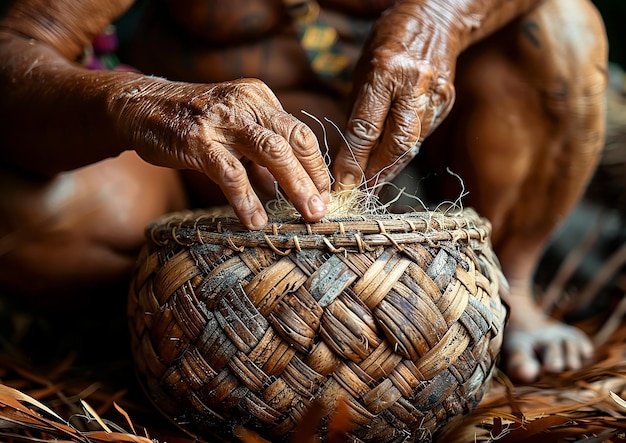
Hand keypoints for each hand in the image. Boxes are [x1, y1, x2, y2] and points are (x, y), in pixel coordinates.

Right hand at [111, 77, 329, 228]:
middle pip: (293, 140)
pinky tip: (255, 220)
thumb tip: (284, 191)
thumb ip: (259, 159)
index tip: (324, 195)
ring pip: (271, 152)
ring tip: (305, 214)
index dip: (316, 167)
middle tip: (322, 210)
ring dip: (294, 186)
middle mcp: (246, 104)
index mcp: (260, 100)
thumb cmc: (193, 122)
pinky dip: (247, 199)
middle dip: (313, 178)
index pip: (300, 133)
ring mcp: (222, 120)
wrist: (140, 106)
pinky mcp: (197, 140)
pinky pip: (230, 173)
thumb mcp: (233, 131)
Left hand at [332, 2, 457, 187]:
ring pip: (412, 143)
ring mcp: (435, 93)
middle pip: (395, 142)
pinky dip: (405, 151)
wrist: (437, 18)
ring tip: (375, 184)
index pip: (365, 126)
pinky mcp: (447, 101)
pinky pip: (423, 135)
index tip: (342, 182)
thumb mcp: (364, 66)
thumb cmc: (390, 40)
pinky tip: (393, 163)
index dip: (353, 159)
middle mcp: (413, 83)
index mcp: (385, 70)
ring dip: (391, 168)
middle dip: (377, 172)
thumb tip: (350, 150)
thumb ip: (359, 107)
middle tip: (361, 191)